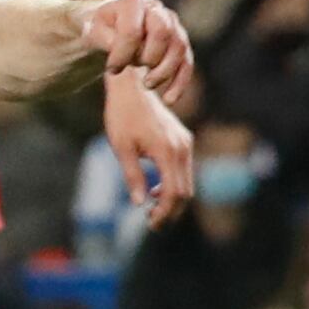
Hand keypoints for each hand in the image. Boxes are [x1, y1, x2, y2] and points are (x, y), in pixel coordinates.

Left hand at [78, 0, 190, 95]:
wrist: (112, 25)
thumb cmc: (101, 28)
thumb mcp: (93, 31)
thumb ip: (104, 39)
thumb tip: (120, 52)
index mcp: (132, 3)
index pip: (133, 31)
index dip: (122, 54)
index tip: (111, 70)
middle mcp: (156, 9)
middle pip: (163, 33)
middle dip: (148, 57)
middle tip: (132, 68)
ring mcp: (172, 24)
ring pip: (179, 47)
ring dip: (164, 71)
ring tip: (147, 84)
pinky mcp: (179, 41)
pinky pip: (187, 62)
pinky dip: (179, 83)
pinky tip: (169, 100)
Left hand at [101, 73, 195, 222]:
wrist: (132, 86)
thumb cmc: (122, 115)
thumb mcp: (121, 147)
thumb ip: (132, 176)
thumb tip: (139, 203)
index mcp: (167, 151)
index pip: (173, 193)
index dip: (164, 212)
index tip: (150, 222)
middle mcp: (181, 148)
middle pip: (185, 192)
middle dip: (170, 211)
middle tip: (151, 222)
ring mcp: (185, 143)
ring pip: (187, 182)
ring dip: (172, 199)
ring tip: (151, 208)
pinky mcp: (184, 140)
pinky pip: (184, 170)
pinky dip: (174, 184)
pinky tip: (155, 188)